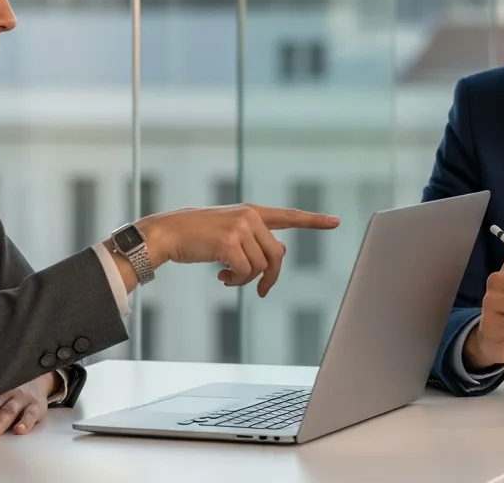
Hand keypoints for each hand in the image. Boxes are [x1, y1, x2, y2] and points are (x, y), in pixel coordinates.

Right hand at [139, 204, 339, 296]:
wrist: (167, 233)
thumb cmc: (197, 236)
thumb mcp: (230, 233)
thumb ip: (256, 239)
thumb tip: (282, 250)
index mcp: (252, 212)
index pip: (289, 216)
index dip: (313, 220)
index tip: (335, 221)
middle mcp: (250, 216)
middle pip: (277, 255)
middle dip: (269, 277)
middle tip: (259, 290)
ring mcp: (240, 227)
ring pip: (260, 266)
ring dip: (245, 280)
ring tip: (227, 277)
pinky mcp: (229, 241)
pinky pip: (245, 272)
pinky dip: (236, 281)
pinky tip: (221, 277)